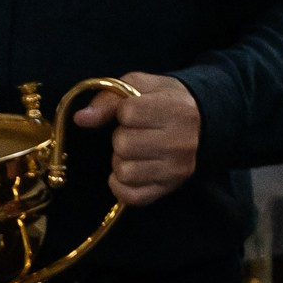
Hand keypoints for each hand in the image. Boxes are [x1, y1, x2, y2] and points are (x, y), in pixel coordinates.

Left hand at [70, 72, 200, 205]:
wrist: (201, 123)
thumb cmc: (164, 101)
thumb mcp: (140, 86)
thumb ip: (109, 99)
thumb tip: (81, 118)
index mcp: (175, 109)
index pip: (128, 113)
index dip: (123, 112)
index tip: (134, 113)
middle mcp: (179, 142)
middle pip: (123, 145)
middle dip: (121, 138)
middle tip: (134, 134)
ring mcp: (175, 169)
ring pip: (124, 172)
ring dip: (121, 161)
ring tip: (135, 151)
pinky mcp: (168, 189)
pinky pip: (130, 196)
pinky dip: (120, 185)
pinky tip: (129, 171)